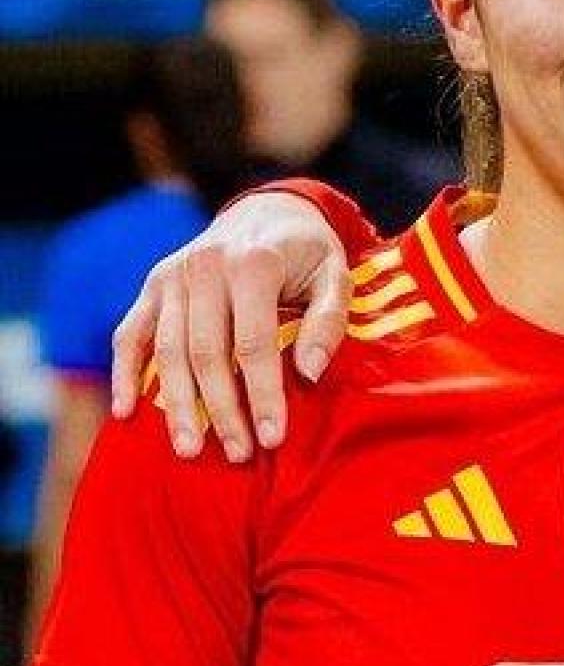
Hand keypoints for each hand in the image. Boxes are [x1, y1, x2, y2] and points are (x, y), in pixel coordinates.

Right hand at [111, 193, 349, 461]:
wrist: (268, 211)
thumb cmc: (309, 253)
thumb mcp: (337, 276)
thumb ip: (328, 322)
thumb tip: (308, 373)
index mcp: (253, 264)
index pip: (254, 344)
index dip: (262, 395)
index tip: (272, 437)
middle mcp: (205, 267)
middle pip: (206, 353)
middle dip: (221, 410)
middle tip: (237, 455)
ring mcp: (173, 276)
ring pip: (166, 351)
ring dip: (176, 405)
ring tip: (189, 450)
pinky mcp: (153, 285)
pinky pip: (132, 334)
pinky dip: (124, 374)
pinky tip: (126, 413)